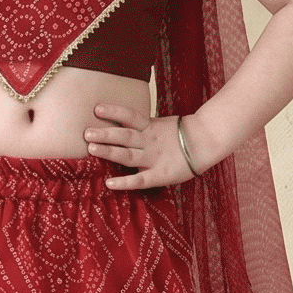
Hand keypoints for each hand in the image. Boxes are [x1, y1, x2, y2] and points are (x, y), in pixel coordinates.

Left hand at [83, 103, 197, 189]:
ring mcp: (153, 158)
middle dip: (105, 134)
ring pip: (128, 154)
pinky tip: (109, 184)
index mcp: (150, 127)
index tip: (96, 108)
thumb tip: (120, 120)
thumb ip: (143, 125)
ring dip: (109, 151)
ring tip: (92, 149)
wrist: (206, 143)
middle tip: (86, 133)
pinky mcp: (159, 175)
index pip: (129, 116)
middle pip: (124, 135)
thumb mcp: (161, 124)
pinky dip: (125, 182)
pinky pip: (140, 180)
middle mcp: (149, 141)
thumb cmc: (182, 135)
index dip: (114, 111)